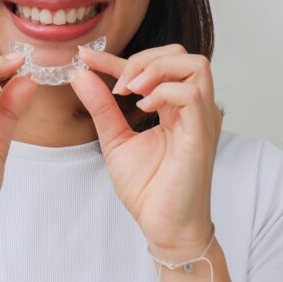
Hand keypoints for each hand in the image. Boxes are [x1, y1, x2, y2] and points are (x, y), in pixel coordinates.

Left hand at [70, 44, 221, 257]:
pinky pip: (191, 94)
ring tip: (130, 91)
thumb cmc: (149, 190)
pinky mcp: (201, 133)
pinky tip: (143, 107)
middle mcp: (194, 108)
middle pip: (182, 55)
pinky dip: (163, 92)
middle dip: (144, 59)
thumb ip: (102, 106)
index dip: (116, 57)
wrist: (164, 227)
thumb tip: (80, 75)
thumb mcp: (116, 140)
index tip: (85, 57)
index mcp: (176, 108)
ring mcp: (201, 118)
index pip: (152, 66)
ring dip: (156, 69)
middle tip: (118, 84)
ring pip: (194, 65)